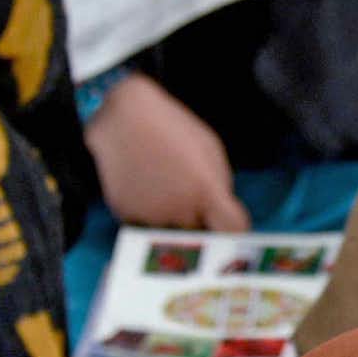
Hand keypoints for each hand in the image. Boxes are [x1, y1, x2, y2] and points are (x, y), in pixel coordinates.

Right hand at [86, 72, 249, 229]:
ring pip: (171, 236)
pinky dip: (148, 217)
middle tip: (193, 204)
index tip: (228, 230)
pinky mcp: (127, 216)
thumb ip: (219, 185)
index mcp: (207, 190)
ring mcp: (152, 215)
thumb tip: (219, 216)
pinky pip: (145, 228)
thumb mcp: (209, 149)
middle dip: (201, 227)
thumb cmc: (171, 128)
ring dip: (173, 224)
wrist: (123, 118)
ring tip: (165, 188)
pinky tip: (146, 189)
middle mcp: (180, 208)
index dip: (234, 232)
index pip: (232, 230)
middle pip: (201, 238)